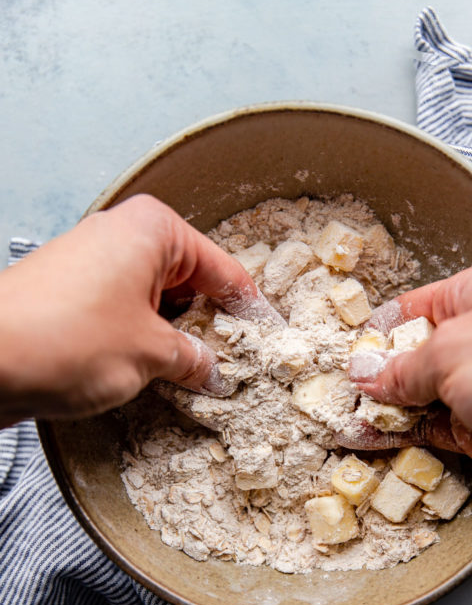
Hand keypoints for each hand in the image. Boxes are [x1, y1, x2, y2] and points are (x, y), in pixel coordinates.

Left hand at [0, 194, 281, 426]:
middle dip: (212, 325)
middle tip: (237, 364)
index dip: (252, 310)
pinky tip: (156, 373)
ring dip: (177, 337)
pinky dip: (144, 340)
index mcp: (154, 230)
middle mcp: (124, 236)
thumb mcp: (150, 354)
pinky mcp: (72, 294)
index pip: (225, 269)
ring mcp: (95, 263)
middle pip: (190, 282)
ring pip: (157, 301)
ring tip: (198, 375)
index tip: (272, 338)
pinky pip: (126, 313)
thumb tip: (213, 371)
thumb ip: (193, 360)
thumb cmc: (66, 340)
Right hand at [348, 261, 471, 511]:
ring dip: (382, 411)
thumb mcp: (452, 351)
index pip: (411, 309)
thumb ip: (402, 368)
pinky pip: (432, 433)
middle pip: (412, 357)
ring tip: (342, 419)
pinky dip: (401, 437)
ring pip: (418, 399)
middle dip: (374, 376)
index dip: (375, 333)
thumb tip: (368, 373)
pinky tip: (372, 439)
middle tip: (335, 393)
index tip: (344, 356)